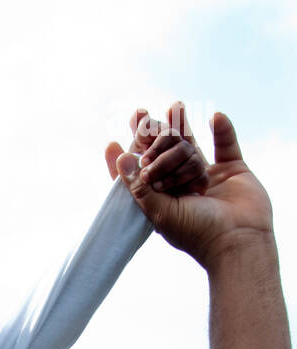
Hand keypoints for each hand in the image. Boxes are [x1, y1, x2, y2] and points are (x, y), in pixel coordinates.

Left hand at [112, 111, 273, 269]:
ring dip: (183, 127)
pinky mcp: (233, 171)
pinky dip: (223, 131)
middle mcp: (184, 188)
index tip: (112, 142)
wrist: (238, 241)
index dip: (128, 159)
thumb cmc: (197, 233)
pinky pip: (226, 145)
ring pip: (191, 148)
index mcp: (164, 201)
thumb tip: (121, 158)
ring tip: (175, 107)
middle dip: (154, 137)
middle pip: (166, 156)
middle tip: (140, 117)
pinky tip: (215, 117)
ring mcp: (209, 178)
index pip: (142, 176)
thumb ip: (140, 187)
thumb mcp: (160, 212)